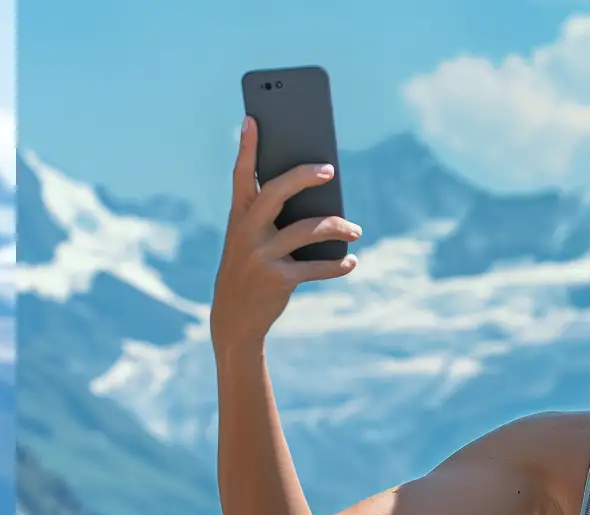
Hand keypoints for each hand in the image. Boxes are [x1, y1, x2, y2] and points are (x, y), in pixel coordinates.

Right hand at [210, 116, 361, 354]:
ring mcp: (260, 256)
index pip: (241, 176)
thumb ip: (272, 216)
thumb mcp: (250, 241)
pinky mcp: (278, 280)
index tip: (252, 118)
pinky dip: (337, 265)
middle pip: (277, 192)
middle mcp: (246, 233)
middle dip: (305, 176)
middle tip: (330, 170)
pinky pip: (316, 267)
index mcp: (238, 217)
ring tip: (355, 230)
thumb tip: (318, 192)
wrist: (234, 320)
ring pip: (307, 230)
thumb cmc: (249, 270)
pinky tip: (350, 262)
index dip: (247, 147)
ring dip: (338, 227)